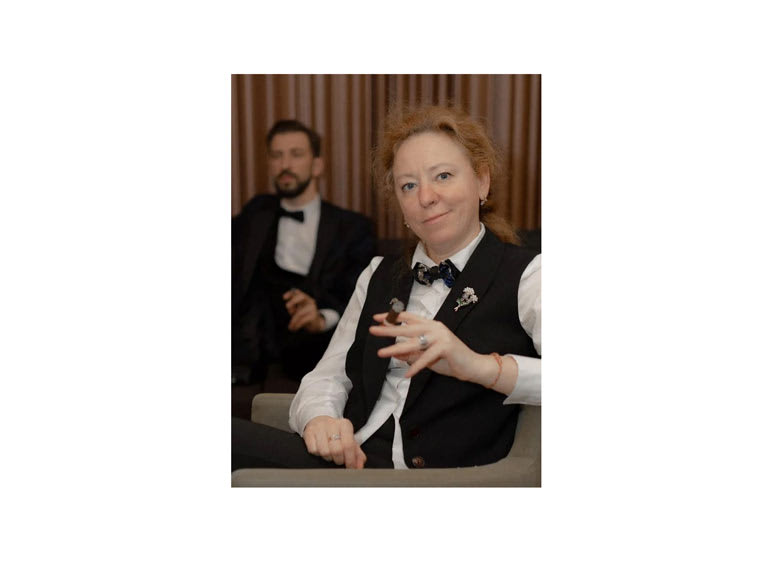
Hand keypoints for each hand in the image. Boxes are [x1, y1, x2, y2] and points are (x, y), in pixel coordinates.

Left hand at [283, 289, 325, 332]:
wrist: (316, 324)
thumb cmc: (304, 316)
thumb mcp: (297, 311)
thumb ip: (292, 308)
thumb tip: (289, 307)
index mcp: (304, 298)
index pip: (297, 292)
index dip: (290, 293)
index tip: (284, 298)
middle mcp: (309, 301)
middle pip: (301, 296)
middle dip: (293, 300)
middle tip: (287, 307)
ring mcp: (312, 308)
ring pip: (299, 313)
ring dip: (293, 321)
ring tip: (290, 327)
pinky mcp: (313, 316)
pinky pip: (302, 320)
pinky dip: (296, 325)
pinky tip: (294, 328)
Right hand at [303, 416, 366, 468]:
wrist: (319, 422)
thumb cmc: (336, 433)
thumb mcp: (349, 440)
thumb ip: (357, 454)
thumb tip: (360, 465)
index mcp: (345, 425)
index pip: (349, 445)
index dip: (350, 460)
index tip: (351, 467)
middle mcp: (332, 424)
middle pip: (337, 450)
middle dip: (339, 459)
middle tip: (339, 458)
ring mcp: (319, 428)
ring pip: (325, 452)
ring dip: (328, 457)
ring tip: (330, 452)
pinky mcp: (308, 433)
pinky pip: (314, 451)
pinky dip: (318, 453)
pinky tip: (320, 448)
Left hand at [369, 311, 487, 381]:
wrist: (472, 366)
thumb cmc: (450, 360)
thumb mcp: (427, 356)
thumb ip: (412, 353)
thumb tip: (394, 353)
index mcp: (430, 325)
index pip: (409, 318)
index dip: (393, 317)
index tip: (377, 318)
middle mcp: (435, 327)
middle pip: (407, 327)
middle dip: (388, 329)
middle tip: (372, 330)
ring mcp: (441, 336)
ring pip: (413, 343)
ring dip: (396, 349)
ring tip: (381, 353)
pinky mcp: (446, 346)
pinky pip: (426, 357)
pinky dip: (416, 366)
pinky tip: (407, 374)